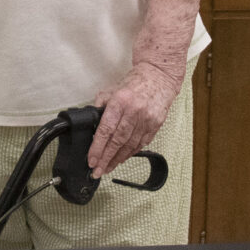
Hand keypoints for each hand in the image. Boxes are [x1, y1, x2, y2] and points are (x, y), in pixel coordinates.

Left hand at [88, 60, 176, 177]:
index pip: (106, 129)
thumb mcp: (111, 90)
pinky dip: (130, 153)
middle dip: (106, 159)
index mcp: (120, 101)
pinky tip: (122, 159)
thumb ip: (100, 106)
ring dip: (118, 159)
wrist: (159, 77)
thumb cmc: (133, 84)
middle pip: (118, 141)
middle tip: (97, 171)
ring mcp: (147, 119)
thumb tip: (90, 124)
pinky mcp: (156, 125)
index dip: (97, 147)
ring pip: (130, 145)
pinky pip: (141, 143)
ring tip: (108, 168)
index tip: (91, 160)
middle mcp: (134, 112)